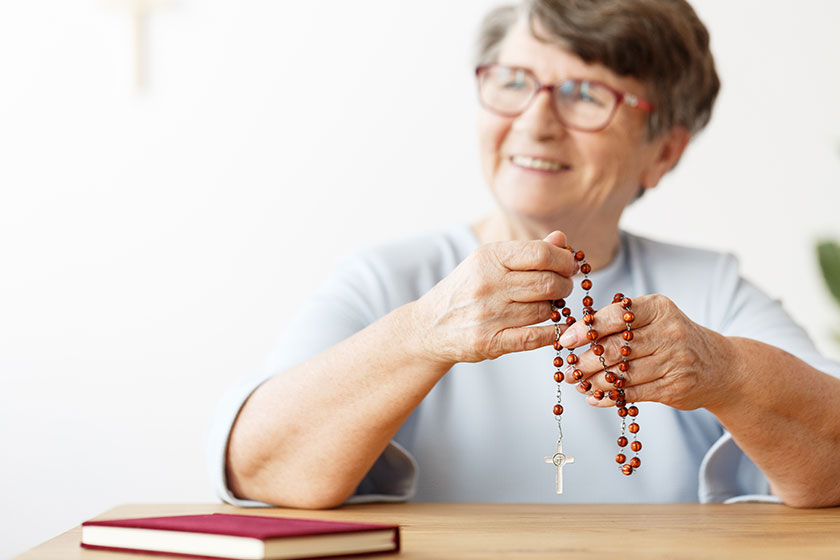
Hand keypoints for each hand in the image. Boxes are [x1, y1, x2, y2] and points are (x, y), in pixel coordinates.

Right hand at [411, 231, 577, 364]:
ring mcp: (488, 315)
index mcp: (488, 258)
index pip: (541, 254)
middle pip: (548, 283)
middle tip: (563, 288)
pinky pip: (535, 337)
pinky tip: (554, 328)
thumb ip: (526, 251)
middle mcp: (487, 284)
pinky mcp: (489, 342)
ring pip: (545, 310)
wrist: (429, 326)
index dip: (564, 260)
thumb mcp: (488, 263)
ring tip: (545, 305)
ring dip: (553, 309)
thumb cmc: (465, 290)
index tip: (568, 266)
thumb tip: (562, 239)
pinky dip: (552, 333)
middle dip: (564, 285)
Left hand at [557, 294, 735, 410]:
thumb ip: (622, 322)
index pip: (617, 315)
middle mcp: (669, 332)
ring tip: (577, 382)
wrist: (720, 366)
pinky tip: (593, 397)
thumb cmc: (674, 338)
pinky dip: (609, 397)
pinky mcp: (674, 387)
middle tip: (567, 369)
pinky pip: (633, 394)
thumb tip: (575, 334)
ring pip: (622, 374)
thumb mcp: (655, 318)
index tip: (566, 341)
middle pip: (616, 348)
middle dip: (585, 360)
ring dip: (593, 381)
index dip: (587, 328)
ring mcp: (674, 361)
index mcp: (659, 308)